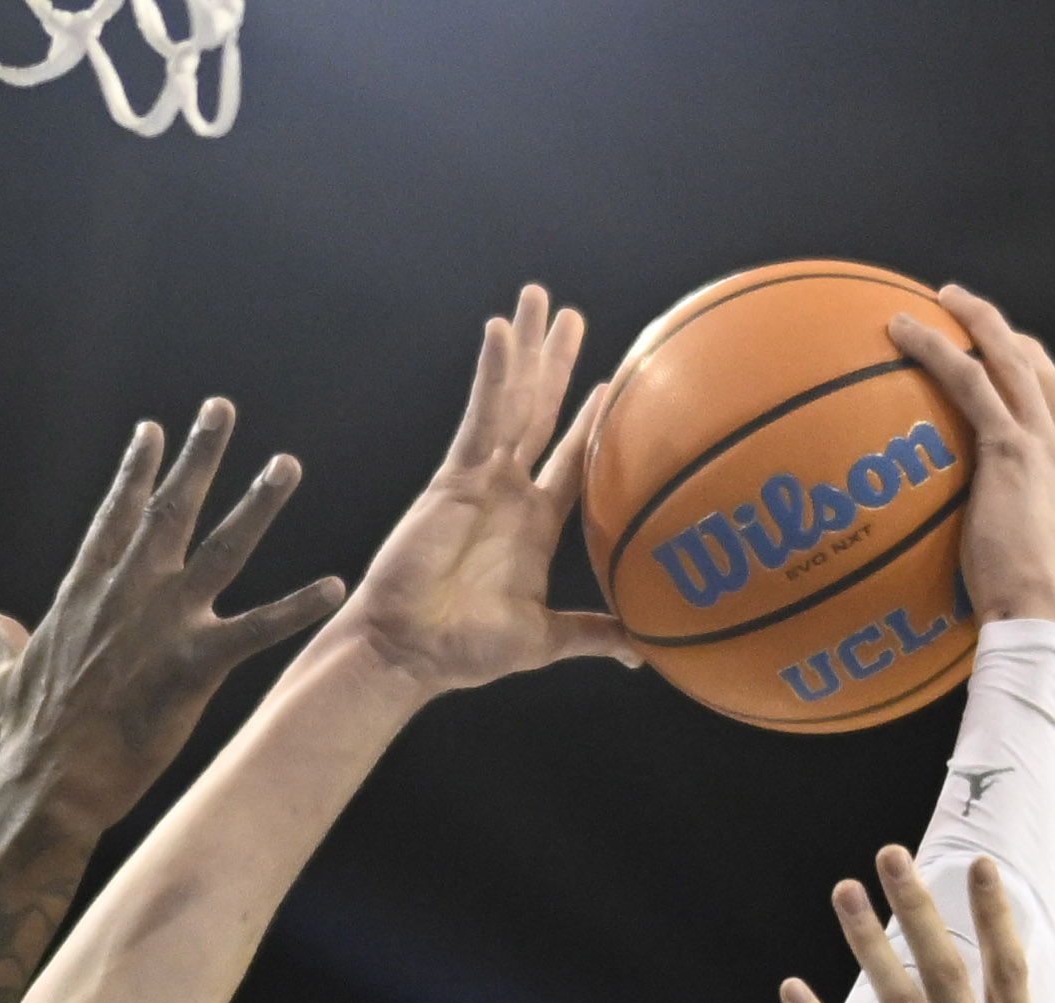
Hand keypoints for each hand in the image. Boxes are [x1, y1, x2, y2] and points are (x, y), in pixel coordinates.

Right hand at [0, 404, 347, 843]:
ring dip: (258, 504)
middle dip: (198, 456)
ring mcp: (165, 624)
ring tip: (286, 464)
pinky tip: (334, 586)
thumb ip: (5, 644)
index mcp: (86, 589)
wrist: (49, 781)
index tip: (152, 431)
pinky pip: (258, 630)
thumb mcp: (8, 678)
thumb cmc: (28, 736)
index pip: (115, 516)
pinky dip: (297, 608)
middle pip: (170, 509)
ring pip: (223, 549)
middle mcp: (129, 592)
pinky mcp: (197, 665)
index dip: (136, 472)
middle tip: (221, 409)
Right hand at [320, 286, 639, 693]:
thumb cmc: (467, 651)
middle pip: (539, 412)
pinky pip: (479, 417)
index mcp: (534, 525)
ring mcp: (480, 480)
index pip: (569, 460)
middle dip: (554, 363)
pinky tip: (500, 333)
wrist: (411, 652)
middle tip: (572, 315)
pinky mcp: (453, 478)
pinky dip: (490, 375)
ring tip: (537, 299)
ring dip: (525, 349)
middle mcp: (509, 492)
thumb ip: (593, 634)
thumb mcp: (545, 638)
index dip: (589, 424)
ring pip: (510, 400)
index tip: (612, 386)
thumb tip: (643, 651)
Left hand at [889, 287, 1054, 632]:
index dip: (1031, 372)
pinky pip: (971, 380)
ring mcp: (1047, 445)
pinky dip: (939, 349)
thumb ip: (1031, 537)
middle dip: (1004, 333)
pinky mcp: (1012, 449)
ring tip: (938, 302)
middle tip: (966, 310)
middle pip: (1042, 368)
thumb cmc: (1030, 614)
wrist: (1043, 621)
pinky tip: (903, 334)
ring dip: (975, 320)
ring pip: (1012, 359)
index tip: (1001, 358)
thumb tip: (998, 536)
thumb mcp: (1045, 566)